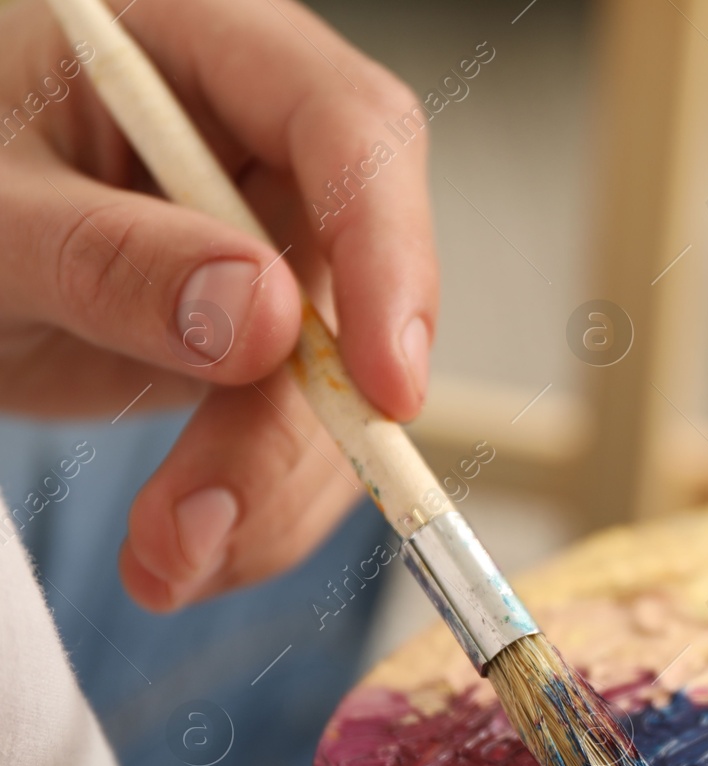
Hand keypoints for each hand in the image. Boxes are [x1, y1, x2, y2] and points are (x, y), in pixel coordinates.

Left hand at [0, 0, 437, 609]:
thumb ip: (107, 256)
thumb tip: (264, 319)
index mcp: (205, 47)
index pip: (351, 130)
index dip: (390, 255)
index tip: (384, 385)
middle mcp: (260, 151)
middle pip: (356, 285)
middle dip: (303, 426)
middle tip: (216, 522)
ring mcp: (267, 254)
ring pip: (339, 387)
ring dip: (272, 493)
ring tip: (169, 562)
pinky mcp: (259, 346)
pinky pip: (297, 435)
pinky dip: (252, 510)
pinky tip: (182, 552)